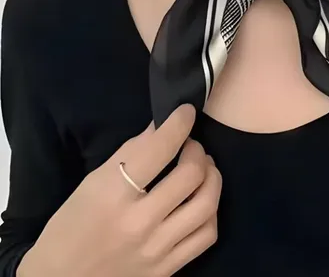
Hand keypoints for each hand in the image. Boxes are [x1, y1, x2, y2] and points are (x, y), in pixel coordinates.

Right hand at [18, 105, 221, 276]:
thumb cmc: (71, 226)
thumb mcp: (92, 183)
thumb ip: (131, 153)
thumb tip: (162, 126)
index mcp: (112, 196)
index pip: (158, 150)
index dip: (178, 124)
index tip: (186, 112)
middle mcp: (139, 223)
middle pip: (191, 174)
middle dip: (197, 150)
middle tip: (190, 146)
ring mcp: (157, 249)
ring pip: (207, 203)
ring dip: (212, 176)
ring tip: (203, 169)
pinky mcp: (168, 269)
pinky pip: (207, 235)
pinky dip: (211, 210)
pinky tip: (200, 200)